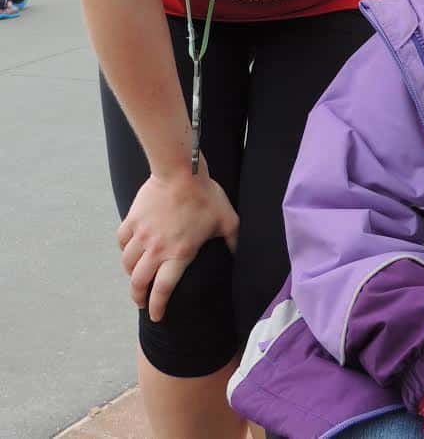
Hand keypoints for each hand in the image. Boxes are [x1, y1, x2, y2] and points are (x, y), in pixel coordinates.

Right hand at [117, 162, 238, 321]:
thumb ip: (232, 241)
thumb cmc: (206, 195)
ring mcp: (142, 235)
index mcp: (179, 254)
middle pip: (139, 282)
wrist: (181, 171)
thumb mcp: (227, 220)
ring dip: (131, 274)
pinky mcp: (132, 220)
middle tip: (141, 301)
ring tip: (136, 277)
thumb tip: (238, 254)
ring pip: (128, 264)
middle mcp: (156, 249)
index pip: (162, 290)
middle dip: (138, 297)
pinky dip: (124, 249)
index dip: (157, 306)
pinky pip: (122, 241)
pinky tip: (129, 250)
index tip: (155, 316)